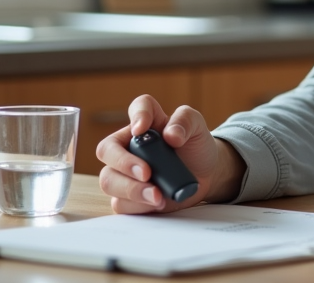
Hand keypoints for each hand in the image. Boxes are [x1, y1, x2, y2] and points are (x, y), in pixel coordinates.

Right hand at [97, 94, 245, 213]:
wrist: (205, 175)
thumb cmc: (196, 147)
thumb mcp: (197, 127)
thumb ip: (185, 122)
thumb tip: (171, 135)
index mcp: (148, 123)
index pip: (137, 108)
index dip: (137, 115)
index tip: (141, 129)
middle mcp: (129, 145)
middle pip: (107, 150)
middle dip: (124, 163)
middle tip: (147, 173)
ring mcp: (124, 172)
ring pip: (109, 180)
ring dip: (131, 190)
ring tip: (157, 196)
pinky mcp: (128, 196)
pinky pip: (120, 203)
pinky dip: (138, 205)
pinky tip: (157, 203)